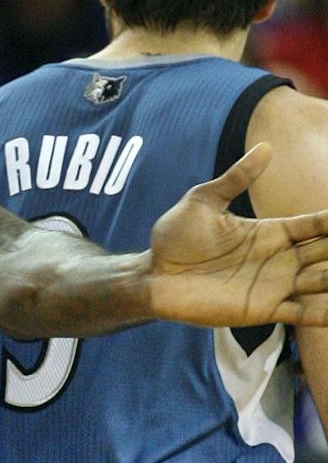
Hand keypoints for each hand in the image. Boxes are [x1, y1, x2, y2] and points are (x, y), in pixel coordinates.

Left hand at [148, 143, 327, 326]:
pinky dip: (323, 313)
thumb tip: (266, 148)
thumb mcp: (203, 201)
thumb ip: (236, 179)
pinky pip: (301, 312)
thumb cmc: (174, 238)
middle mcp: (281, 259)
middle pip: (327, 252)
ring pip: (323, 281)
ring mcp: (274, 285)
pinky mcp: (262, 310)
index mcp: (272, 232)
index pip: (317, 224)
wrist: (152, 276)